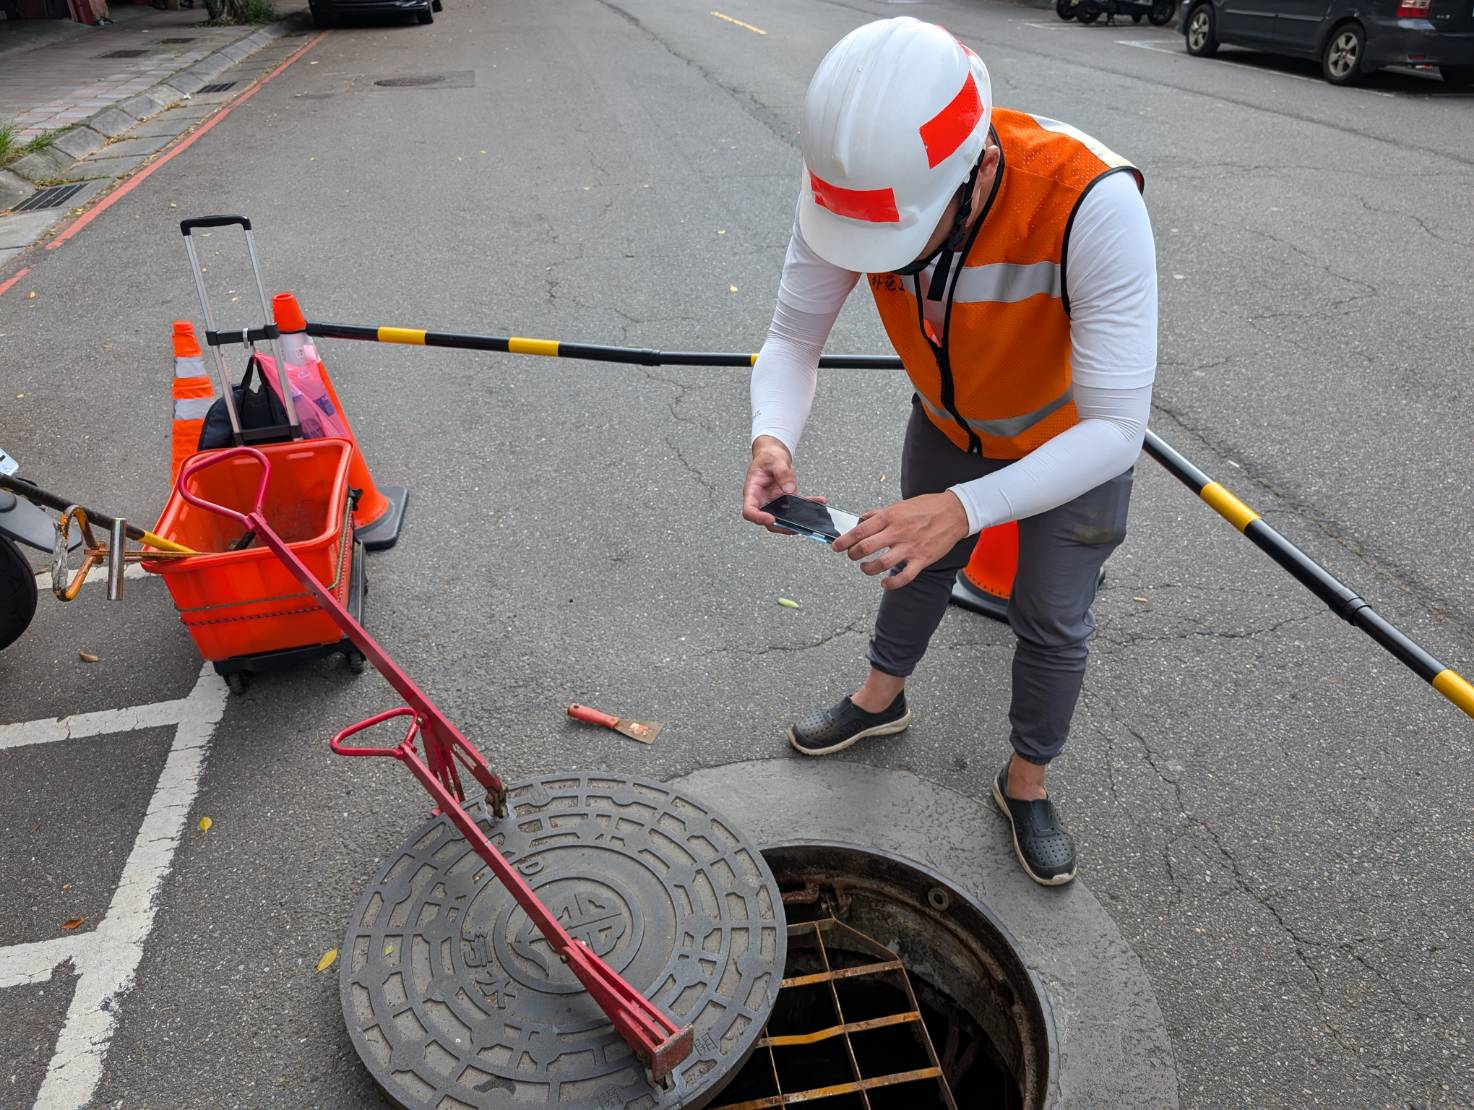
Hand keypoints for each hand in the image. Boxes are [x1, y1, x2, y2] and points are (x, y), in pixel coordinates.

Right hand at [742, 436, 821, 533]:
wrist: (774, 456)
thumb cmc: (768, 457)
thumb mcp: (775, 460)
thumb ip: (782, 473)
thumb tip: (790, 489)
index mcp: (753, 491)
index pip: (750, 510)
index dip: (758, 518)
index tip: (770, 519)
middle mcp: (762, 500)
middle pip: (767, 521)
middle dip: (781, 526)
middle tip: (795, 526)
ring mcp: (774, 503)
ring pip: (783, 519)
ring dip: (796, 521)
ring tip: (810, 519)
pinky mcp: (786, 501)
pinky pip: (797, 507)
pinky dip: (808, 505)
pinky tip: (820, 501)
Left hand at [833, 492, 969, 589]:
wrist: (955, 512)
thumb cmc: (927, 507)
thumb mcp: (900, 504)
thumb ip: (879, 513)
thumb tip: (862, 520)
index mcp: (890, 516)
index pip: (860, 530)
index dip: (844, 540)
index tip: (836, 546)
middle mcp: (898, 532)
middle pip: (865, 547)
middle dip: (852, 555)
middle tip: (851, 556)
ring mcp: (910, 547)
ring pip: (881, 563)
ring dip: (868, 569)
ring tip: (865, 568)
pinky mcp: (922, 559)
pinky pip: (904, 576)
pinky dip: (891, 583)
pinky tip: (884, 583)